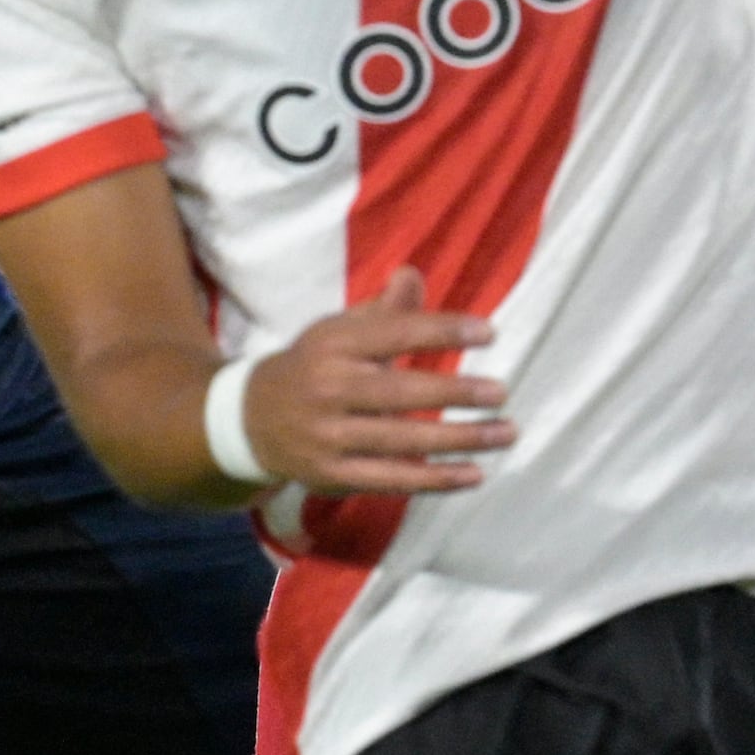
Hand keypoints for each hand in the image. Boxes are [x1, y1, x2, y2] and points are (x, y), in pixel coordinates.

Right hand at [244, 266, 513, 495]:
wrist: (248, 420)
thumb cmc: (315, 365)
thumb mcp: (339, 330)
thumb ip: (384, 309)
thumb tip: (412, 274)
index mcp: (332, 345)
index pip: (393, 334)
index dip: (442, 332)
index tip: (489, 334)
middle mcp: (327, 390)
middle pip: (398, 392)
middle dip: (454, 393)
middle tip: (501, 392)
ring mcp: (327, 437)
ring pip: (400, 441)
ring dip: (459, 440)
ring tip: (505, 432)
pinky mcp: (329, 475)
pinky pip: (389, 479)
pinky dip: (434, 480)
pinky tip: (475, 474)